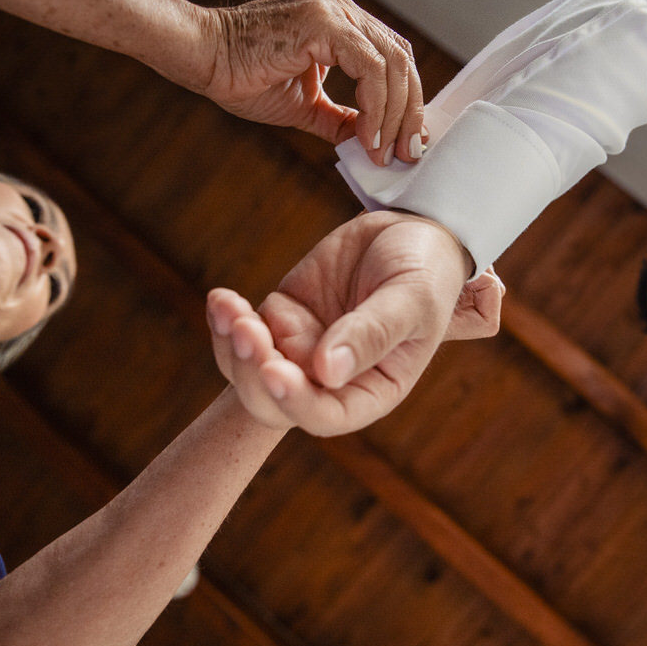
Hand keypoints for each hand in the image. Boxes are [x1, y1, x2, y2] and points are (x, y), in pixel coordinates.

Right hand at [204, 0, 423, 165]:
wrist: (204, 59)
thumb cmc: (243, 77)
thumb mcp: (305, 106)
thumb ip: (341, 119)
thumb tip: (371, 143)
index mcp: (338, 20)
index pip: (391, 56)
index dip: (406, 101)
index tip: (406, 142)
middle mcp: (340, 7)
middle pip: (400, 58)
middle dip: (410, 111)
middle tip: (408, 153)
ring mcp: (333, 9)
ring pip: (392, 63)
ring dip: (395, 115)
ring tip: (384, 151)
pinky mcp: (324, 21)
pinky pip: (370, 67)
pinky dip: (376, 106)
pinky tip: (367, 137)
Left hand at [206, 212, 502, 435]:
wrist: (410, 230)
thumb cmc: (425, 270)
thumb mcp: (412, 297)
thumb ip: (373, 333)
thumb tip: (328, 371)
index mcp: (373, 389)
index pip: (326, 415)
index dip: (295, 401)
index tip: (273, 370)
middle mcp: (331, 381)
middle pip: (274, 400)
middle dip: (252, 370)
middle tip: (244, 328)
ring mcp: (300, 351)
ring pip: (249, 371)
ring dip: (232, 346)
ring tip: (228, 307)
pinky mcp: (281, 319)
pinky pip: (240, 334)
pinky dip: (224, 320)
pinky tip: (221, 299)